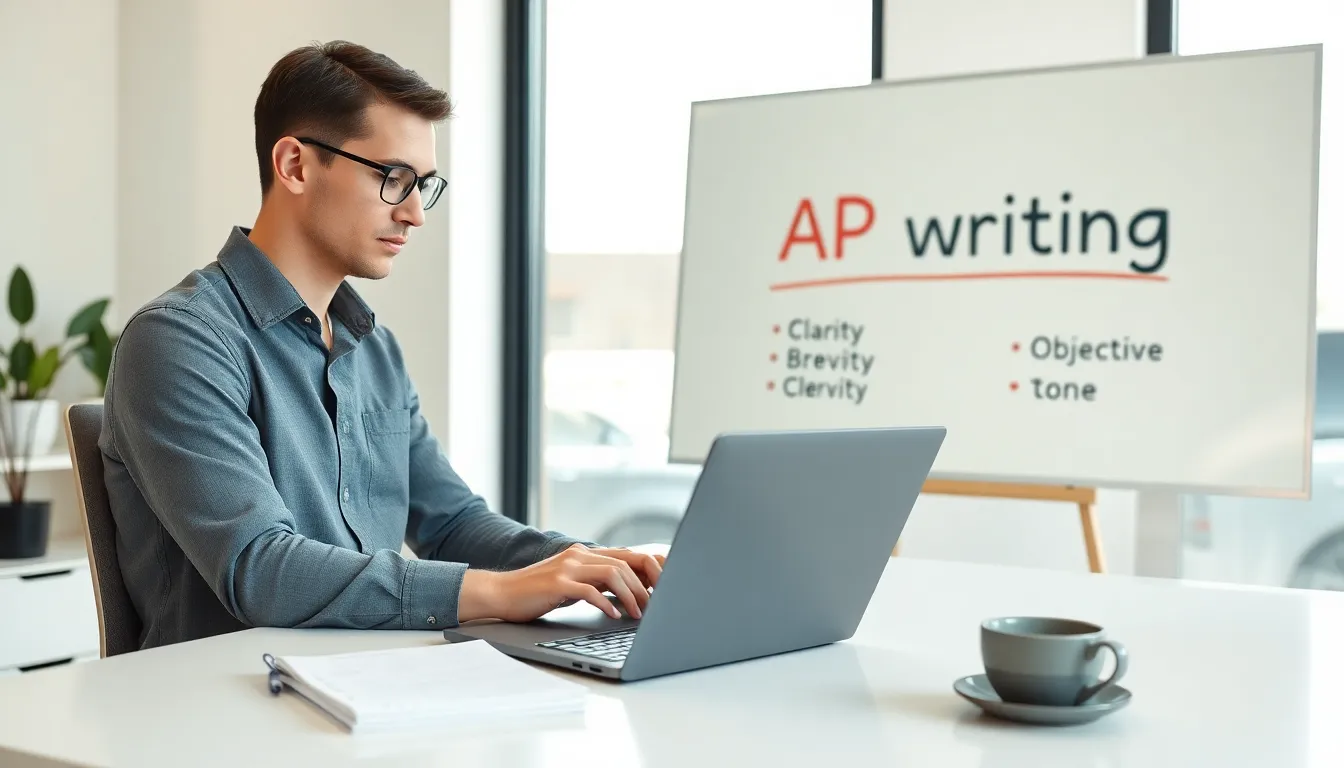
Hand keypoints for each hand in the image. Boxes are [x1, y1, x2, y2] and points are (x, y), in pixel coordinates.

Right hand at [459, 545, 665, 623]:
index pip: (627, 556)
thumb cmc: (537, 592)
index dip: (650, 570)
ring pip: (612, 573)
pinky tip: (613, 615)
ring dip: (631, 595)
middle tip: (659, 606)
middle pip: (626, 562)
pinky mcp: (557, 582)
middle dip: (647, 585)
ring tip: (638, 614)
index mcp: (585, 553)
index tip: (665, 590)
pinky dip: (606, 603)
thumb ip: (595, 582)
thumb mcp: (571, 583)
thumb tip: (627, 593)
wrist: (501, 593)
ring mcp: (568, 566)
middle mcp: (579, 555)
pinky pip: (590, 590)